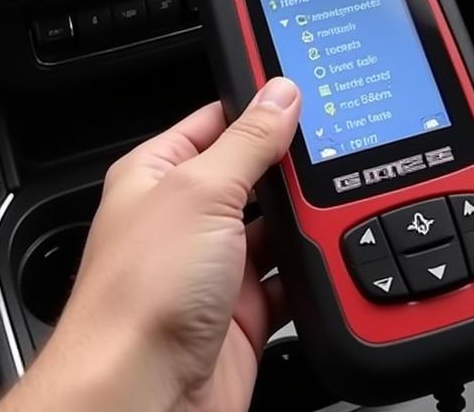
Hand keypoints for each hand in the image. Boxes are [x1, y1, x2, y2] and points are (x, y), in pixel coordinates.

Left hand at [0, 77, 301, 411]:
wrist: (141, 399)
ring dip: (302, 220)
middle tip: (332, 148)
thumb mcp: (201, 193)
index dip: (257, 106)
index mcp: (158, 173)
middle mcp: (184, 217)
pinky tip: (328, 257)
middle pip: (251, 173)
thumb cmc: (136, 299)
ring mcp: (213, 266)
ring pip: (274, 227)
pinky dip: (311, 272)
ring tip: (337, 200)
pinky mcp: (241, 313)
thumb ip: (248, 142)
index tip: (302, 93)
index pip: (215, 120)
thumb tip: (279, 95)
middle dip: (289, 166)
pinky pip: (287, 281)